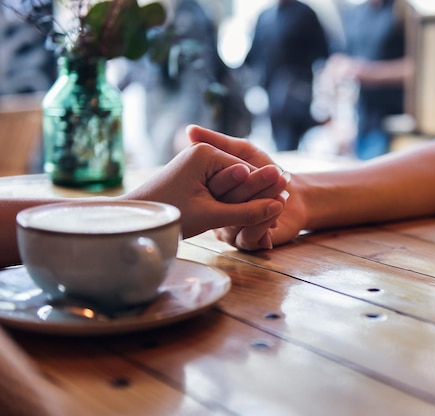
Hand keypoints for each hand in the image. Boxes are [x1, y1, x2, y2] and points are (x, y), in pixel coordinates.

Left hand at [122, 142, 284, 238]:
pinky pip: (219, 190)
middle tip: (277, 219)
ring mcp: (197, 164)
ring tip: (263, 227)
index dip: (264, 191)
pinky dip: (228, 206)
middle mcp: (202, 152)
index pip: (247, 172)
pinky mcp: (193, 176)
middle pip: (240, 177)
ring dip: (242, 205)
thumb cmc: (169, 215)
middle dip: (255, 198)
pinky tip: (242, 222)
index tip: (283, 209)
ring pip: (231, 185)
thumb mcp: (211, 215)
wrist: (135, 220)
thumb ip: (246, 211)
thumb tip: (279, 207)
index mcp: (206, 153)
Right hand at [186, 125, 305, 249]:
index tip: (246, 168)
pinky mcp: (247, 243)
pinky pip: (250, 238)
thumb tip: (189, 129)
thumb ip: (219, 142)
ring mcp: (230, 231)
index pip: (215, 186)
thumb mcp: (244, 151)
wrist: (294, 193)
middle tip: (274, 175)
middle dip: (252, 189)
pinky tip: (279, 209)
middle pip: (228, 204)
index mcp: (211, 192)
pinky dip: (265, 223)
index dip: (229, 177)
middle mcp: (217, 213)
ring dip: (263, 205)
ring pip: (240, 222)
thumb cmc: (267, 170)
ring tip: (282, 192)